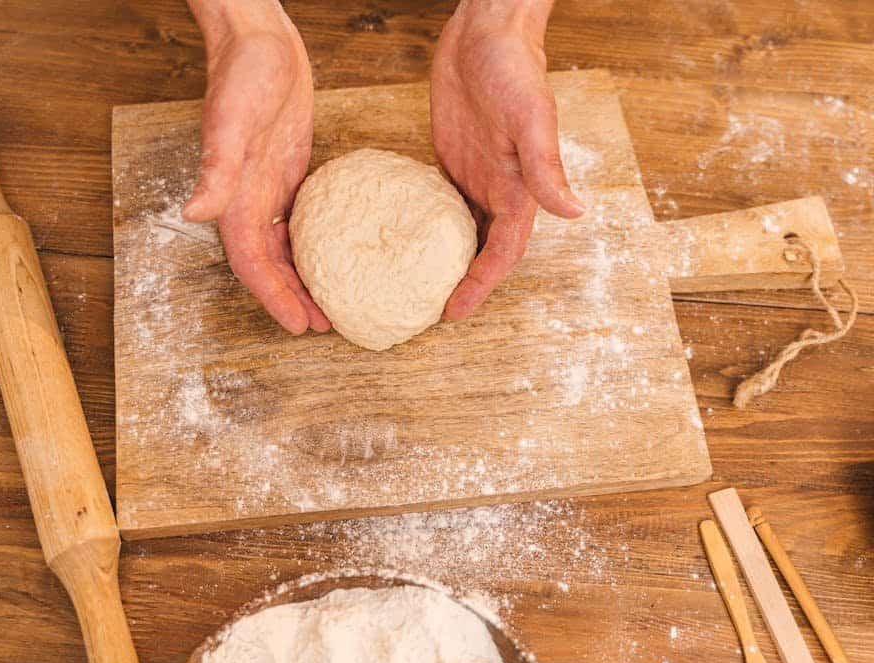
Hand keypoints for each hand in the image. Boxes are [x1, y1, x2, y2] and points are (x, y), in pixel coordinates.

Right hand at [183, 1, 328, 333]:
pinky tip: (333, 256)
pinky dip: (311, 246)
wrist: (258, 39)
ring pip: (284, 249)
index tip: (299, 325)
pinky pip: (298, 223)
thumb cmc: (242, 74)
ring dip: (302, 278)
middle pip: (269, 266)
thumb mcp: (230, 121)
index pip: (253, 263)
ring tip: (330, 303)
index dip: (273, 297)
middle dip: (291, 299)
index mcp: (235, 197)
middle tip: (323, 326)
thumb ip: (215, 168)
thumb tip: (195, 211)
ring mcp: (268, 188)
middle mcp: (249, 200)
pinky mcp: (288, 173)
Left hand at [431, 0, 583, 320]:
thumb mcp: (530, 119)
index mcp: (520, 189)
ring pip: (461, 234)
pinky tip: (405, 244)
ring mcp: (473, 177)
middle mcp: (497, 190)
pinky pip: (437, 206)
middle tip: (428, 313)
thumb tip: (574, 213)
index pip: (503, 252)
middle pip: (483, 252)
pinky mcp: (449, 162)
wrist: (486, 33)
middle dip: (463, 285)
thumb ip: (546, 167)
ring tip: (416, 290)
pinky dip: (425, 230)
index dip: (482, 284)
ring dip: (445, 262)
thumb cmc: (514, 68)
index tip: (455, 311)